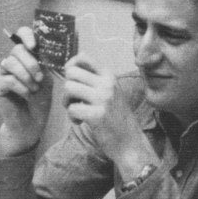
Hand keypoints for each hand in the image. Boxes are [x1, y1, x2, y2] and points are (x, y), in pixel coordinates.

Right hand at [0, 26, 52, 156]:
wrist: (32, 122)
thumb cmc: (40, 100)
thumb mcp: (46, 79)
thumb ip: (42, 63)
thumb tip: (38, 48)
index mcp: (26, 56)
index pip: (21, 35)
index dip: (26, 36)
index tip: (34, 45)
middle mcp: (13, 61)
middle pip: (17, 49)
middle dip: (31, 63)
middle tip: (40, 79)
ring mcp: (3, 72)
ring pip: (11, 63)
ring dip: (26, 76)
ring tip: (34, 89)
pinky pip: (8, 80)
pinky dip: (21, 88)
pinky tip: (27, 95)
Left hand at [63, 54, 157, 173]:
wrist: (130, 141)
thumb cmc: (115, 117)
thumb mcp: (110, 91)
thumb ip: (94, 79)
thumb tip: (68, 67)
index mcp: (109, 75)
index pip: (82, 57)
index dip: (70, 66)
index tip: (72, 80)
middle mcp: (107, 84)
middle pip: (71, 72)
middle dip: (67, 87)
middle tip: (74, 100)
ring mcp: (103, 99)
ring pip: (68, 88)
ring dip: (67, 102)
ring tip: (76, 111)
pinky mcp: (97, 115)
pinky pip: (72, 109)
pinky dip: (72, 118)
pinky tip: (81, 122)